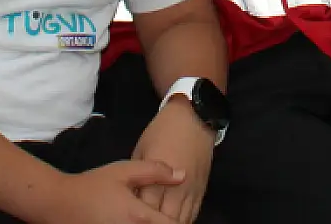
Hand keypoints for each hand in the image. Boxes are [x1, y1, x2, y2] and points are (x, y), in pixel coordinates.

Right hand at [48, 160, 183, 223]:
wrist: (58, 203)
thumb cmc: (93, 185)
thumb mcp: (124, 171)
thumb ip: (155, 171)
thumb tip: (183, 175)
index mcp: (140, 217)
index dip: (178, 221)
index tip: (172, 213)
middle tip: (162, 217)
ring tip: (150, 220)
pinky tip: (134, 223)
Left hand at [131, 98, 214, 222]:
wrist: (193, 118)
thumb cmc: (161, 131)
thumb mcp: (141, 150)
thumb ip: (138, 176)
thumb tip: (130, 197)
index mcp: (158, 176)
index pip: (146, 208)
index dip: (136, 217)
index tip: (129, 217)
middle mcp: (176, 187)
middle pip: (164, 219)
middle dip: (154, 223)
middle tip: (143, 221)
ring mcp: (191, 190)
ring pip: (180, 220)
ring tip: (158, 223)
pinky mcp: (201, 190)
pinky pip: (192, 214)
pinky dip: (182, 221)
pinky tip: (173, 221)